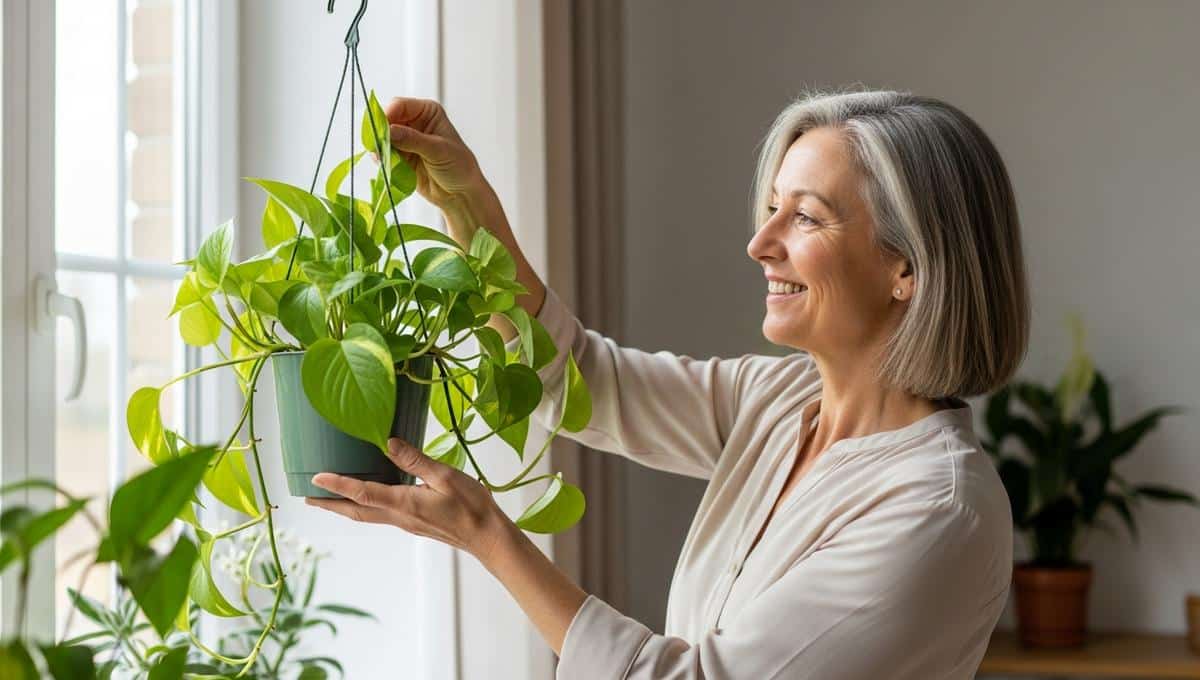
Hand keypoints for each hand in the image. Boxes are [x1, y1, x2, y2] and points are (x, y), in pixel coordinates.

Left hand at [305, 437, 509, 562]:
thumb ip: (416, 459)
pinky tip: (367, 500)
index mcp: (403, 503)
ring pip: (366, 515)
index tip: (316, 478)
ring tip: (329, 500)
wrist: (487, 537)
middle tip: (307, 497)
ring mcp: (406, 523)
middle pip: (356, 511)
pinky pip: (381, 515)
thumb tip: (388, 442)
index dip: (337, 484)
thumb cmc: (471, 506)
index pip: (362, 493)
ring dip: (344, 508)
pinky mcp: (414, 524)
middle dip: (330, 504)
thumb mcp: (445, 476)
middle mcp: (399, 516)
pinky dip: (365, 507)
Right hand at [384, 97, 487, 213]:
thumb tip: (389, 131)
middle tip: (379, 147)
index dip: (387, 115)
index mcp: (427, 112)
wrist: (460, 193)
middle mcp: (414, 122)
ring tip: (384, 159)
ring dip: (380, 148)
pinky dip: (382, 160)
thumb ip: (413, 140)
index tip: (382, 131)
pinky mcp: (399, 157)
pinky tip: (388, 166)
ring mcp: (405, 140)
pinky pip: (382, 154)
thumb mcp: (438, 150)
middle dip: (380, 133)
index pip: (399, 106)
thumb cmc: (459, 167)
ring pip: (382, 138)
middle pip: (386, 120)